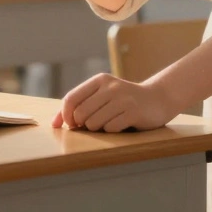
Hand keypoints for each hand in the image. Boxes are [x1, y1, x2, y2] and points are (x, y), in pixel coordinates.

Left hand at [53, 73, 177, 132]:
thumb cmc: (123, 101)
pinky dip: (112, 131)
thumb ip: (79, 105)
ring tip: (109, 122)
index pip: (70, 98)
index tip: (71, 125)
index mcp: (99, 80)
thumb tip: (54, 124)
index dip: (65, 115)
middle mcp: (110, 87)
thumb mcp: (102, 96)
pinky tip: (121, 125)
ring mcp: (122, 99)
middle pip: (80, 114)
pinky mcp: (133, 112)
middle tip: (94, 124)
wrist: (158, 99)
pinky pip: (110, 128)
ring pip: (93, 123)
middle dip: (83, 125)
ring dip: (98, 129)